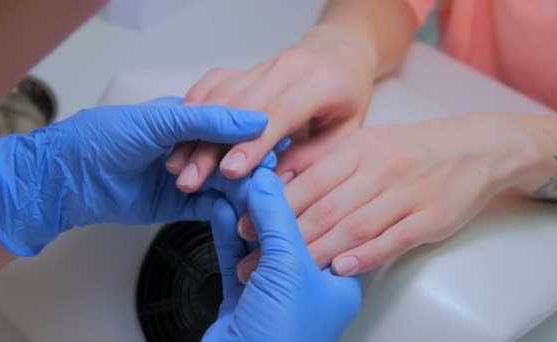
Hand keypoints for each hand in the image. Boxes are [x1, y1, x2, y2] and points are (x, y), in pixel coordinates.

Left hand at [0, 97, 269, 255]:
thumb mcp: (158, 121)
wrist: (68, 179)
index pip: (232, 128)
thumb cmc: (104, 139)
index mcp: (188, 120)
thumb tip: (255, 119)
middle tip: (269, 182)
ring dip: (240, 193)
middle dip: (251, 170)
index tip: (276, 147)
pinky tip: (235, 215)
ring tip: (257, 203)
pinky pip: (208, 209)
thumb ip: (207, 121)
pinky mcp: (177, 206)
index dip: (254, 138)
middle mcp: (191, 148)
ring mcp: (186, 178)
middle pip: (233, 159)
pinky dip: (222, 212)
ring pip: (224, 186)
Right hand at [166, 26, 374, 191]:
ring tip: (178, 165)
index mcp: (319, 83)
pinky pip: (212, 84)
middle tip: (191, 179)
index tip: (230, 172)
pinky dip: (193, 108)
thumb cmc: (347, 97)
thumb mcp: (346, 133)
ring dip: (195, 131)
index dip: (253, 144)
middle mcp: (286, 68)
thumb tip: (278, 189)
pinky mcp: (244, 68)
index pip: (279, 114)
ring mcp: (262, 65)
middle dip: (211, 144)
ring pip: (220, 95)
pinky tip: (180, 134)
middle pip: (240, 107)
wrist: (340, 53)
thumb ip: (313, 159)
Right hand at [203, 168, 361, 340]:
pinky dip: (227, 235)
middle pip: (288, 231)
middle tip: (254, 169)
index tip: (284, 166)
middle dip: (269, 200)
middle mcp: (307, 288)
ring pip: (259, 243)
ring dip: (246, 214)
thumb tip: (267, 179)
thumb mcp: (288, 267)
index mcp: (335, 282)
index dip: (305, 192)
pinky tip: (221, 211)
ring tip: (234, 182)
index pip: (324, 224)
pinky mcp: (243, 301)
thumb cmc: (282, 338)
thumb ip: (278, 219)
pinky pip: (235, 259)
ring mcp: (273, 295)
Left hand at [237, 114, 536, 278]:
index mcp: (360, 149)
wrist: (474, 149)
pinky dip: (365, 255)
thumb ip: (319, 159)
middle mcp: (381, 170)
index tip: (245, 225)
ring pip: (355, 226)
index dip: (274, 205)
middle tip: (253, 260)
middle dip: (285, 237)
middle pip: (326, 208)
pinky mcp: (430, 218)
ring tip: (286, 272)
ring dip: (317, 252)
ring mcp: (407, 194)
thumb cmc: (408, 150)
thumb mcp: (364, 143)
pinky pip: (393, 239)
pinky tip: (340, 268)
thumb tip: (274, 175)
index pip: (310, 180)